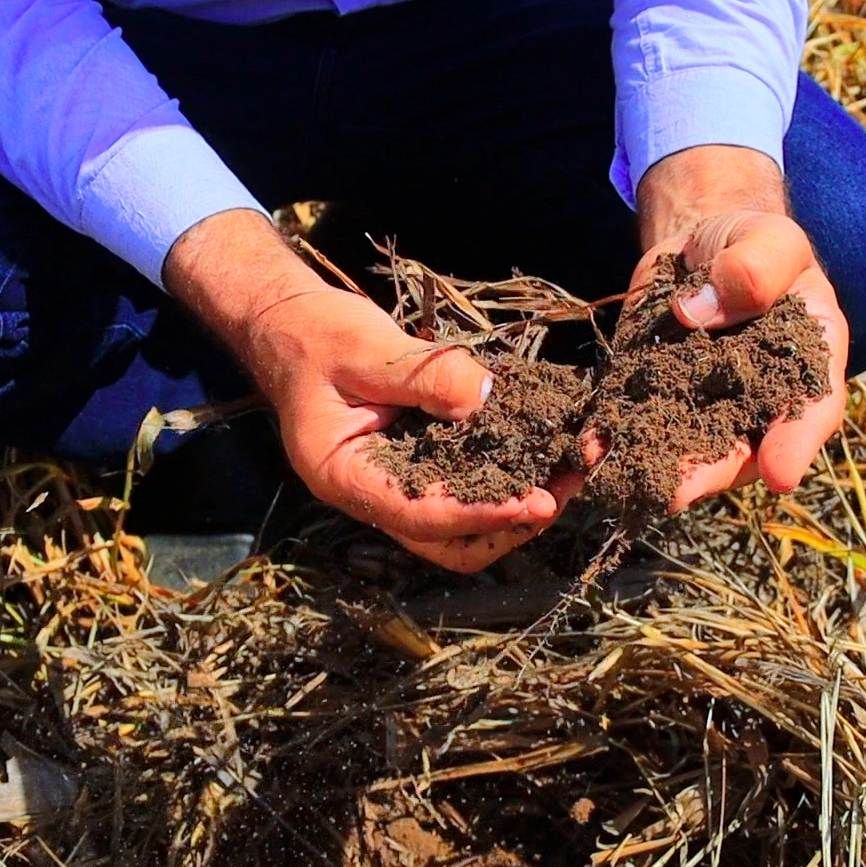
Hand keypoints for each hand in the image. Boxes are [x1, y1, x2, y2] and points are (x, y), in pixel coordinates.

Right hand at [165, 211, 573, 572]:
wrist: (292, 323)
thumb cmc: (315, 335)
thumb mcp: (368, 348)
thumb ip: (425, 376)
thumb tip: (491, 400)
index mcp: (344, 477)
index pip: (420, 516)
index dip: (482, 513)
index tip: (536, 500)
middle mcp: (372, 494)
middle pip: (450, 543)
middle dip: (512, 523)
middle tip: (566, 487)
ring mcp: (399, 483)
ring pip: (467, 524)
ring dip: (522, 502)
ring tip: (573, 465)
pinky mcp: (423, 463)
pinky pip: (471, 483)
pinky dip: (512, 472)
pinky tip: (551, 443)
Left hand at [632, 146, 849, 512]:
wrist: (703, 244)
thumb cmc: (753, 243)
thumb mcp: (770, 239)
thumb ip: (756, 267)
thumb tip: (698, 312)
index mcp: (806, 367)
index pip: (812, 412)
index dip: (796, 445)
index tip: (780, 475)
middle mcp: (756, 405)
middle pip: (737, 449)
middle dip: (702, 475)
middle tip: (672, 494)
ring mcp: (701, 410)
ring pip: (680, 450)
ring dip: (644, 468)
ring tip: (610, 477)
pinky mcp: (652, 397)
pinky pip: (631, 424)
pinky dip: (606, 439)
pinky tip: (582, 448)